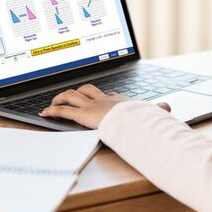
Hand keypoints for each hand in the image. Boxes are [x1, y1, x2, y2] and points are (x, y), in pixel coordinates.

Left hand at [39, 84, 170, 128]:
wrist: (134, 120)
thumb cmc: (143, 118)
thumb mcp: (154, 113)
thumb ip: (159, 110)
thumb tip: (167, 107)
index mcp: (120, 100)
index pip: (108, 94)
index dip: (101, 96)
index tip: (98, 99)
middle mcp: (104, 99)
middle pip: (87, 90)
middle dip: (78, 93)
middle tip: (70, 97)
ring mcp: (92, 106)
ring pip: (72, 95)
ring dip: (61, 97)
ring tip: (53, 103)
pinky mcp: (83, 114)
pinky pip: (64, 110)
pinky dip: (52, 111)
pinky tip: (44, 113)